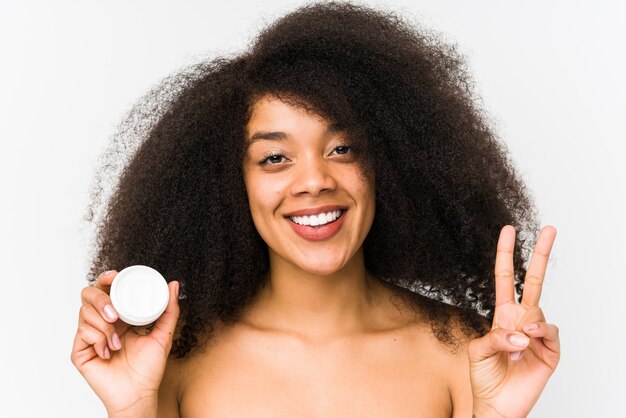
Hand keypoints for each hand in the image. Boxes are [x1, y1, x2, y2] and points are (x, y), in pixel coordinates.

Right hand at [71, 270, 179, 416]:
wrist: (138, 394)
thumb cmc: (149, 369)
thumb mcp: (164, 335)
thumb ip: (170, 311)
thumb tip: (174, 284)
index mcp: (119, 316)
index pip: (107, 290)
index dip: (106, 279)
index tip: (115, 275)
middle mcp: (102, 323)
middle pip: (88, 294)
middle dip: (101, 299)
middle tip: (115, 313)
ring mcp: (89, 336)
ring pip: (84, 312)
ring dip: (104, 325)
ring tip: (118, 341)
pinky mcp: (80, 351)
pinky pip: (82, 333)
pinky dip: (98, 339)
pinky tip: (109, 351)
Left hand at [468, 225, 559, 417]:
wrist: (495, 405)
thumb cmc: (483, 377)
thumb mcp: (477, 350)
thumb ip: (495, 336)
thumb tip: (522, 332)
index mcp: (502, 315)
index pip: (506, 278)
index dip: (506, 254)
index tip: (508, 230)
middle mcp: (522, 320)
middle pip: (534, 280)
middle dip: (540, 254)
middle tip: (549, 228)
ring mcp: (537, 333)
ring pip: (537, 309)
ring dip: (523, 324)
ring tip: (514, 345)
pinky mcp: (550, 350)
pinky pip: (549, 330)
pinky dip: (539, 330)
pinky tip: (529, 337)